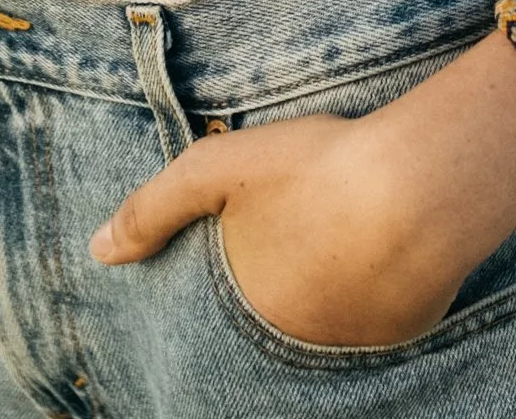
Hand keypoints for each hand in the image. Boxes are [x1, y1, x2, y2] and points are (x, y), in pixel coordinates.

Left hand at [89, 110, 471, 349]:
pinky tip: (372, 253)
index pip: (213, 329)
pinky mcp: (402, 332)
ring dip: (319, 297)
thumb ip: (153, 208)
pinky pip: (369, 321)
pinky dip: (364, 295)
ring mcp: (351, 345)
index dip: (218, 304)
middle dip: (272, 297)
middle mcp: (294, 345)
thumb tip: (97, 250)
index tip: (225, 283)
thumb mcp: (216, 171)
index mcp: (246, 313)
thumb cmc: (313, 172)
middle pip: (268, 327)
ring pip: (320, 325)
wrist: (418, 188)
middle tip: (287, 252)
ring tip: (325, 250)